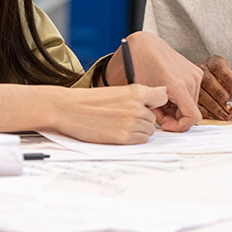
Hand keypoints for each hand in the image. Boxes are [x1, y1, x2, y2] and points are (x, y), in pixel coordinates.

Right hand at [46, 84, 166, 143]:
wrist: (68, 109)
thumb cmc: (90, 100)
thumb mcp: (118, 90)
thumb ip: (142, 93)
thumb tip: (163, 91)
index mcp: (136, 91)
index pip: (162, 98)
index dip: (155, 103)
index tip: (148, 106)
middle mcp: (137, 107)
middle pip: (153, 117)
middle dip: (143, 118)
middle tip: (124, 116)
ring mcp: (131, 123)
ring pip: (149, 130)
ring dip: (139, 129)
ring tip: (120, 123)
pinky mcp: (124, 137)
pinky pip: (141, 140)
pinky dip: (134, 138)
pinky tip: (119, 131)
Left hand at [104, 31, 202, 132]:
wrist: (145, 45)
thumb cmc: (140, 64)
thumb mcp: (143, 93)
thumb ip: (153, 112)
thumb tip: (164, 125)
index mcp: (178, 85)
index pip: (192, 118)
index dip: (178, 126)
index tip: (164, 124)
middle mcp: (191, 79)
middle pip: (189, 111)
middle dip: (173, 116)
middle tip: (156, 111)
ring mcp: (195, 75)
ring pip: (190, 104)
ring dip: (176, 108)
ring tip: (158, 101)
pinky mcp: (195, 72)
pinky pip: (191, 93)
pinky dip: (179, 98)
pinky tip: (166, 93)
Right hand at [199, 55, 231, 119]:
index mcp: (216, 64)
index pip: (219, 66)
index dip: (228, 78)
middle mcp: (203, 73)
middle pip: (207, 80)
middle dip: (220, 94)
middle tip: (231, 106)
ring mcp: (194, 87)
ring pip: (200, 94)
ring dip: (214, 106)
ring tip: (226, 114)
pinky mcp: (192, 100)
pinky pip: (196, 105)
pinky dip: (207, 113)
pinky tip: (217, 117)